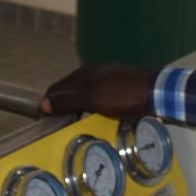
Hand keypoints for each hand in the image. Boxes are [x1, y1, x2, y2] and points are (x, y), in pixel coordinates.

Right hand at [40, 63, 158, 119]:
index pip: (56, 88)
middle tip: (52, 122)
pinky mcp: (118, 85)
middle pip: (68, 90)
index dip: (46, 103)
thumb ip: (68, 101)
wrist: (156, 91)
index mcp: (83, 74)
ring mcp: (106, 77)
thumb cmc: (123, 95)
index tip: (40, 119)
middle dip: (58, 104)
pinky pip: (95, 95)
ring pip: (82, 93)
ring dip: (73, 105)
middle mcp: (92, 72)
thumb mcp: (92, 99)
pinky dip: (87, 105)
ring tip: (68, 121)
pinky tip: (91, 114)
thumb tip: (44, 104)